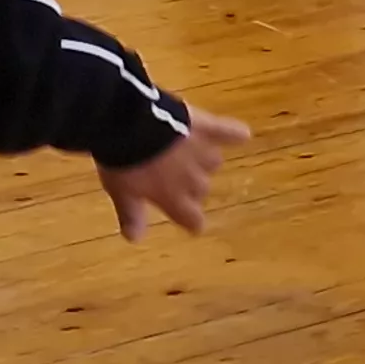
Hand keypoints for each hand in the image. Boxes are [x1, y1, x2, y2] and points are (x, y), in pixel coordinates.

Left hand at [99, 113, 248, 241]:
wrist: (129, 124)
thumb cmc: (123, 162)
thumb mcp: (122, 192)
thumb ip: (131, 215)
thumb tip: (134, 239)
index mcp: (173, 198)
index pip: (192, 219)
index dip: (193, 222)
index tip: (194, 225)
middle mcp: (194, 180)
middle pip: (201, 189)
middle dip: (191, 185)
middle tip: (172, 175)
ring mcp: (204, 153)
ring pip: (213, 162)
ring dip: (202, 158)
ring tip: (185, 148)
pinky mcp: (209, 128)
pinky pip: (230, 133)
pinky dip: (235, 134)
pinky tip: (242, 134)